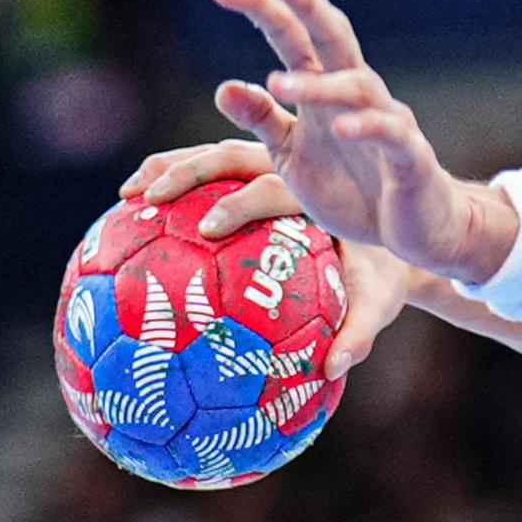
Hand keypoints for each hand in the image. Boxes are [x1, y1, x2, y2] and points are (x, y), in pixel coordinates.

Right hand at [124, 138, 420, 376]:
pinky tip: (134, 211)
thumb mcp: (378, 303)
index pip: (274, 190)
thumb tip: (334, 369)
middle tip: (149, 199)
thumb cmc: (382, 277)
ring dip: (169, 166)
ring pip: (215, 153)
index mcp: (319, 195)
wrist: (394, 242)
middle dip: (188, 170)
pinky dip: (175, 182)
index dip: (240, 204)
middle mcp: (291, 170)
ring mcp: (269, 166)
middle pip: (233, 156)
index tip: (208, 228)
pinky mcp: (255, 174)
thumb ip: (358, 332)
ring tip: (127, 193)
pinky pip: (211, 175)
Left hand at [202, 0, 515, 283]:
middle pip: (332, 36)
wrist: (414, 230)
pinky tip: (341, 127)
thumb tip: (222, 86)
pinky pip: (391, 133)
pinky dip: (368, 126)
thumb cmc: (354, 188)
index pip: (295, 36)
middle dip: (302, 5)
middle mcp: (357, 94)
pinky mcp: (410, 156)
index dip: (264, 8)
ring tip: (277, 85)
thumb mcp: (293, 156)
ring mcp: (387, 120)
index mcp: (325, 89)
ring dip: (317, 84)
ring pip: (357, 86)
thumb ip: (263, 121)